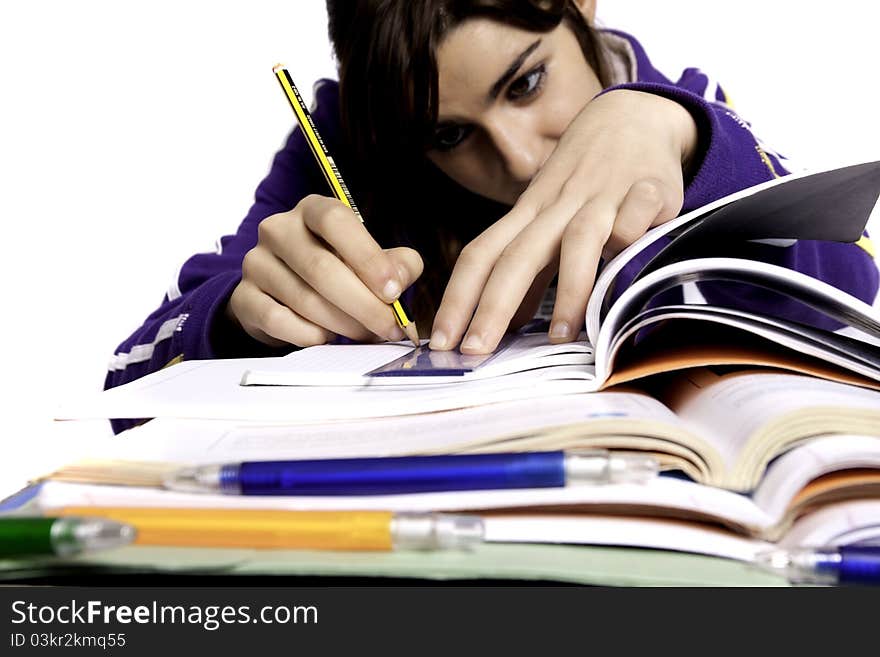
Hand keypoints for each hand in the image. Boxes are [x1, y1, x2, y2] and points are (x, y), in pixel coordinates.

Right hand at [227, 194, 422, 346]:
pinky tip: (327, 337)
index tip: (393, 292)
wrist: (284, 295)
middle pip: (321, 268)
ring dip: (343, 324)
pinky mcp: (244, 297)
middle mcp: (278, 229)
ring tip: (366, 334)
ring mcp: (256, 262)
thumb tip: (399, 281)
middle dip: (363, 305)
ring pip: (304, 299)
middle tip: (388, 328)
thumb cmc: (337, 271)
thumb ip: (397, 265)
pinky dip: (310, 335)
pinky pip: (279, 321)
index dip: (367, 257)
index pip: (336, 220)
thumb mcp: (372, 261)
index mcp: (313, 210)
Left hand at [429, 89, 697, 353]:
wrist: (632, 116)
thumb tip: (514, 321)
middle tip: (474, 351)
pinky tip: (629, 274)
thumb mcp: (549, 220)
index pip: (481, 255)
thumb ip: (534, 272)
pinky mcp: (648, 189)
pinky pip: (635, 217)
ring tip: (558, 338)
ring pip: (576, 242)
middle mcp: (557, 205)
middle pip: (516, 256)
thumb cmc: (584, 180)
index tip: (444, 342)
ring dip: (568, 290)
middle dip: (491, 307)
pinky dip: (630, 239)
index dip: (458, 298)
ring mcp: (602, 196)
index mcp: (527, 215)